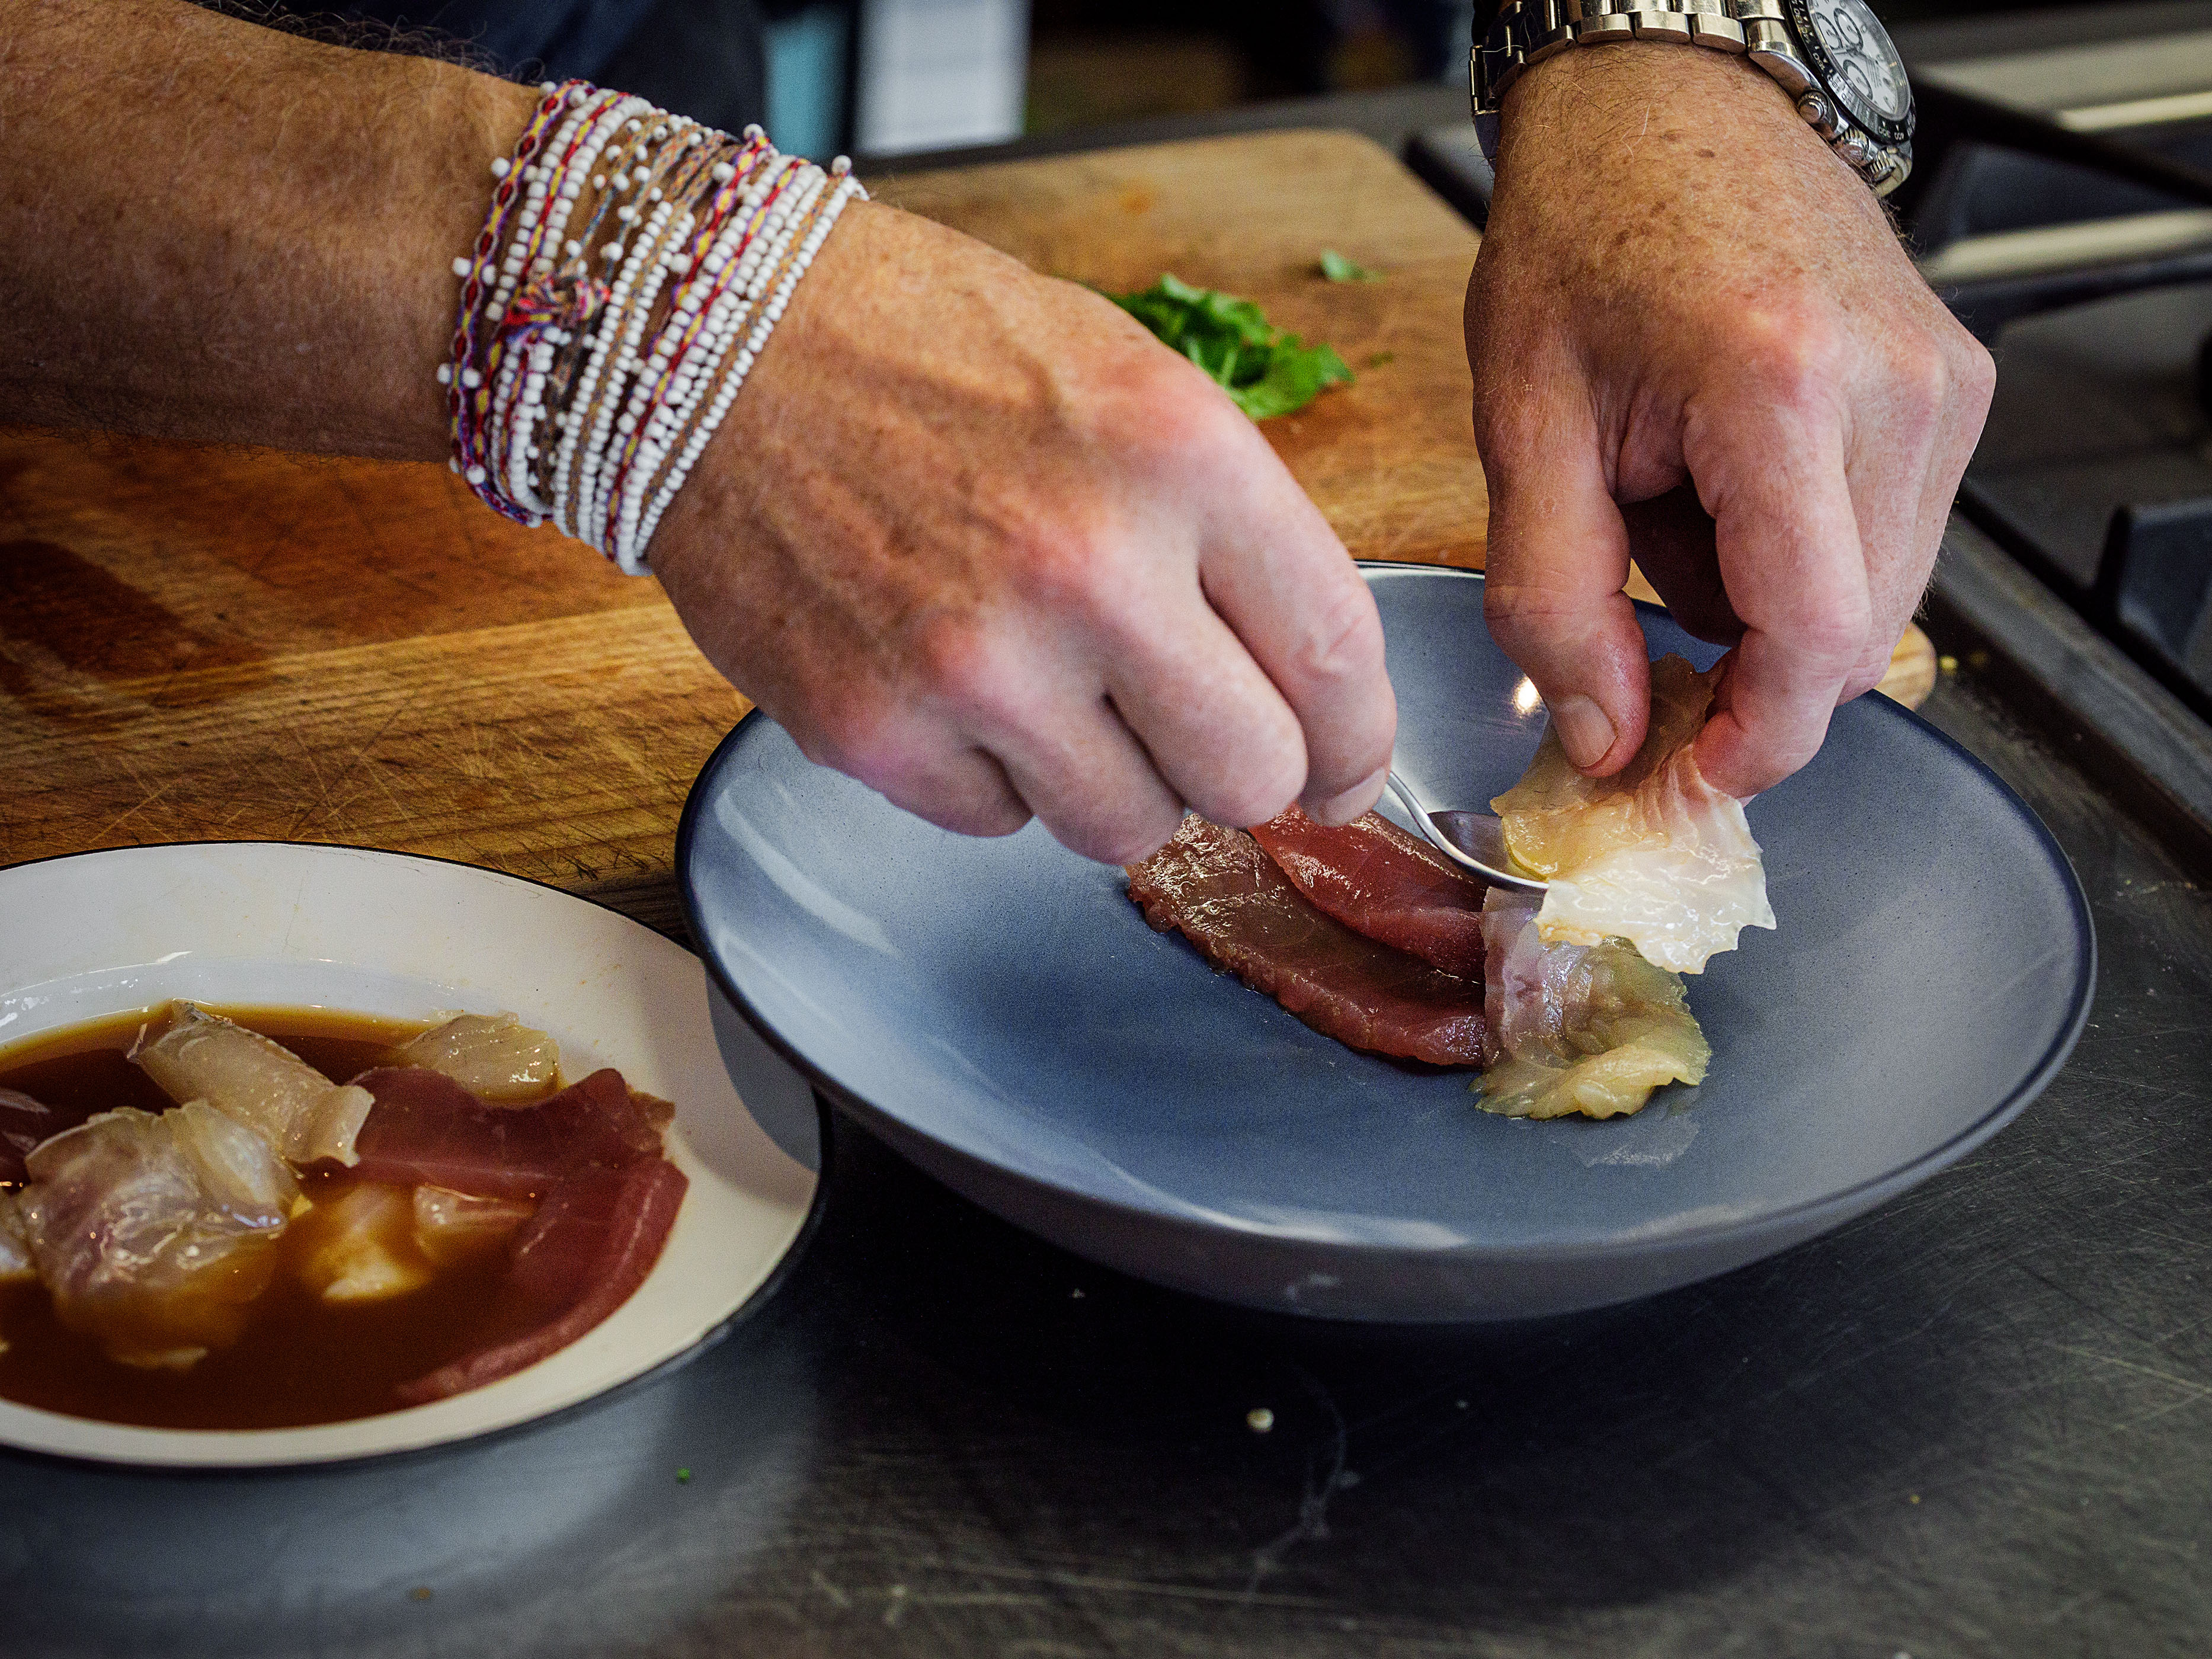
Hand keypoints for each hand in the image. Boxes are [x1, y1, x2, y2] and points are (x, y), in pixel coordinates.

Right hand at [651, 201, 1395, 862]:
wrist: (718, 340)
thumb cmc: (932, 349)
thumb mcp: (1130, 384)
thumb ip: (1232, 537)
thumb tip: (1305, 698)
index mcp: (1178, 455)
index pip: (1335, 657)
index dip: (1358, 740)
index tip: (1344, 766)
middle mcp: (1087, 568)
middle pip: (1249, 777)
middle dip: (1240, 773)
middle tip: (1195, 735)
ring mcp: (974, 664)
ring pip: (1127, 829)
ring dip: (1113, 781)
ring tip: (1054, 687)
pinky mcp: (872, 731)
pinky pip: (998, 824)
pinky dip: (993, 776)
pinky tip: (955, 681)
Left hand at [1465, 44, 1993, 796]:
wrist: (1661, 111)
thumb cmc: (1584, 236)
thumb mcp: (1523, 429)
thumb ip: (1556, 605)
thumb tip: (1609, 740)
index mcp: (1777, 390)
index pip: (1813, 639)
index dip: (1755, 741)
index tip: (1688, 781)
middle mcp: (1891, 387)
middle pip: (1850, 637)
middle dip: (1739, 671)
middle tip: (1633, 625)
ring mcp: (1939, 385)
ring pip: (1874, 600)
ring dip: (1762, 601)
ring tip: (1672, 501)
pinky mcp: (1950, 387)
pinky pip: (1884, 538)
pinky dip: (1793, 549)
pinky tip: (1725, 478)